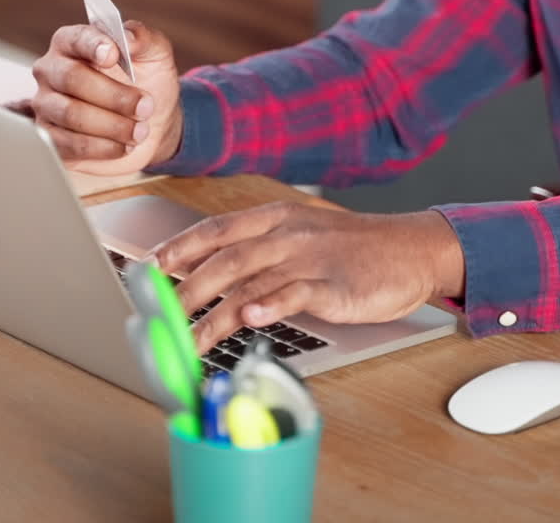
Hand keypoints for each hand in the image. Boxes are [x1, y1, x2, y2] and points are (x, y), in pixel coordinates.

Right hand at [31, 21, 182, 175]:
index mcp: (72, 42)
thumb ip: (143, 38)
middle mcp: (51, 71)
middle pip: (71, 78)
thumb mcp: (155, 55)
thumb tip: (127, 36)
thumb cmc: (147, 82)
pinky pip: (68, 144)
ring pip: (70, 114)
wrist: (150, 123)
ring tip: (140, 131)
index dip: (93, 45)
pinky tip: (124, 145)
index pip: (75, 38)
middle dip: (114, 96)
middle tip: (145, 107)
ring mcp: (46, 105)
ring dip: (112, 125)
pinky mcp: (51, 139)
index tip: (113, 55)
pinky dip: (102, 147)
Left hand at [150, 202, 465, 352]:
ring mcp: (310, 258)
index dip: (178, 249)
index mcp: (275, 219)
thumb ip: (258, 250)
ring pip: (251, 282)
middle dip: (185, 291)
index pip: (215, 230)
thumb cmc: (353, 249)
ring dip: (214, 314)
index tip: (147, 271)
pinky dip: (271, 305)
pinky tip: (250, 318)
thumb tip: (209, 273)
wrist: (412, 249)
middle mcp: (287, 235)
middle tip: (159, 318)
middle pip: (224, 260)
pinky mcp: (335, 285)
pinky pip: (297, 293)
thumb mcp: (301, 236)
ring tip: (190, 339)